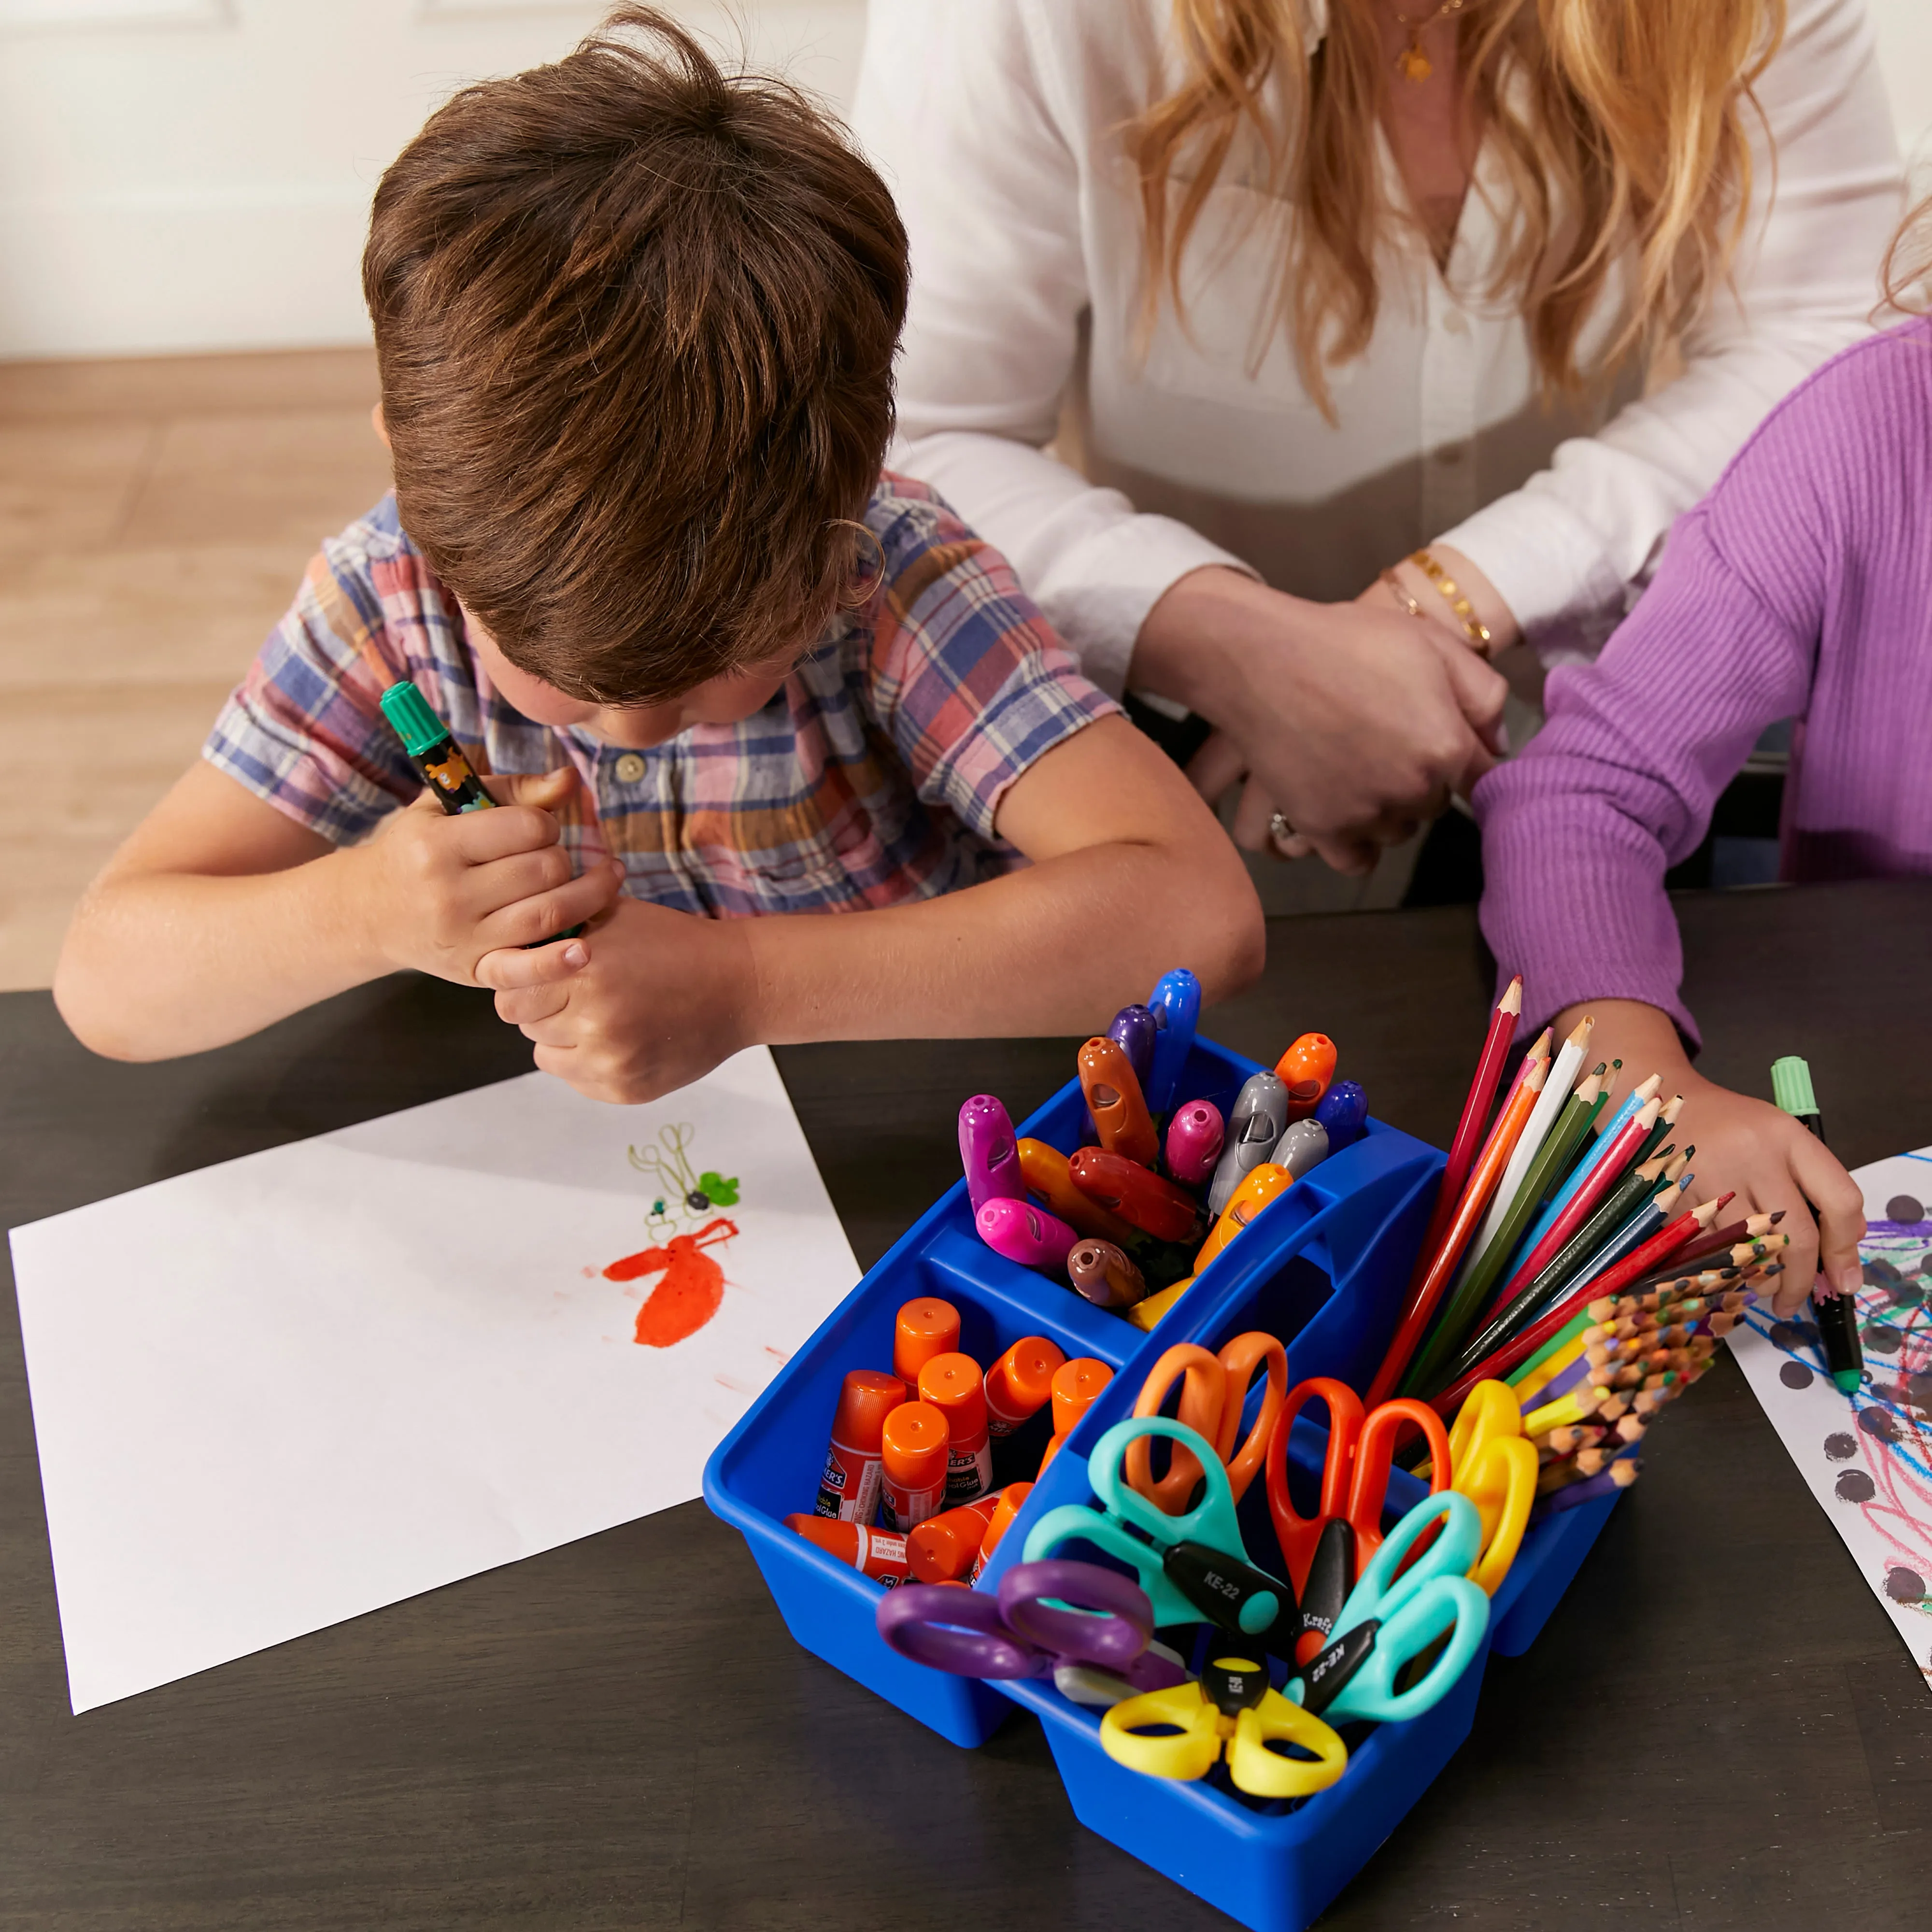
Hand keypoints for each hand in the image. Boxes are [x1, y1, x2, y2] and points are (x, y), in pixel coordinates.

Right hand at [345, 767, 622, 985]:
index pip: (528, 827)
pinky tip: (584, 950)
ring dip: (589, 896)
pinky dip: (557, 962)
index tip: (538, 829)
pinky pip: (524, 969)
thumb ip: (513, 791)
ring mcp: (463, 937)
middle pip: (546, 870)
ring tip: (606, 881)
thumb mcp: (448, 808)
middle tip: (554, 859)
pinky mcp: (474, 970)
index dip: (546, 824)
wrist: (371, 911)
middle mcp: (448, 893)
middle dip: (563, 858)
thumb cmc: (420, 850)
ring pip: (550, 914)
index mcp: (438, 844)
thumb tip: (570, 780)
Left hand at [479, 896, 758, 1103]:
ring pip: (546, 1055)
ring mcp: (610, 1062)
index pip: (510, 991)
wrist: (739, 985)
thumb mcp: (615, 914)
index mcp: (585, 971)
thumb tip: (509, 937)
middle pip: (525, 1023)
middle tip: (572, 991)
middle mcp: (594, 1021)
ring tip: (597, 1014)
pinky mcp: (624, 1089)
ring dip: (561, 1035)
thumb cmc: (675, 943)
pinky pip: (576, 1079)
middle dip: (540, 1006)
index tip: (543, 972)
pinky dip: (585, 1060)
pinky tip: (616, 1036)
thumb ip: (559, 924)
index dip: (522, 979)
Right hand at [1133, 568, 1507, 872]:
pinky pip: (1358, 860)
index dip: (1464, 760)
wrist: (1259, 660)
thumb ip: (1482, 693)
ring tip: (1358, 768)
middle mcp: (1412, 789)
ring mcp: (1366, 814)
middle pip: (1436, 805)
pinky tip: (1347, 810)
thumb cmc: (1344, 641)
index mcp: (1446, 744)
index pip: (1481, 777)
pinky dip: (1357, 843)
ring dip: (1388, 811)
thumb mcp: (1430, 644)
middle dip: (1422, 779)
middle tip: (1386, 741)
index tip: (1441, 745)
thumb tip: (1501, 743)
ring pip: (1399, 832)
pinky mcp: (1323, 830)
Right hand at [1560, 1001, 1865, 1317]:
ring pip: (1750, 1251)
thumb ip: (1816, 1185)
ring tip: (1760, 1285)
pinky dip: (1721, 1268)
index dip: (1846, 1247)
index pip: (1838, 1199)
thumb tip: (1843, 1249)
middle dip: (1801, 1281)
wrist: (1659, 1099)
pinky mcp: (1674, 1196)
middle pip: (1796, 1237)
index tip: (1843, 1279)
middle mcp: (1751, 1155)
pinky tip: (1725, 1268)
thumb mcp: (1780, 1139)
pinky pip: (1707, 1249)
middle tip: (1796, 1300)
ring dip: (1760, 1280)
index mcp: (1787, 1137)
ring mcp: (1709, 1177)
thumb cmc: (1728, 1125)